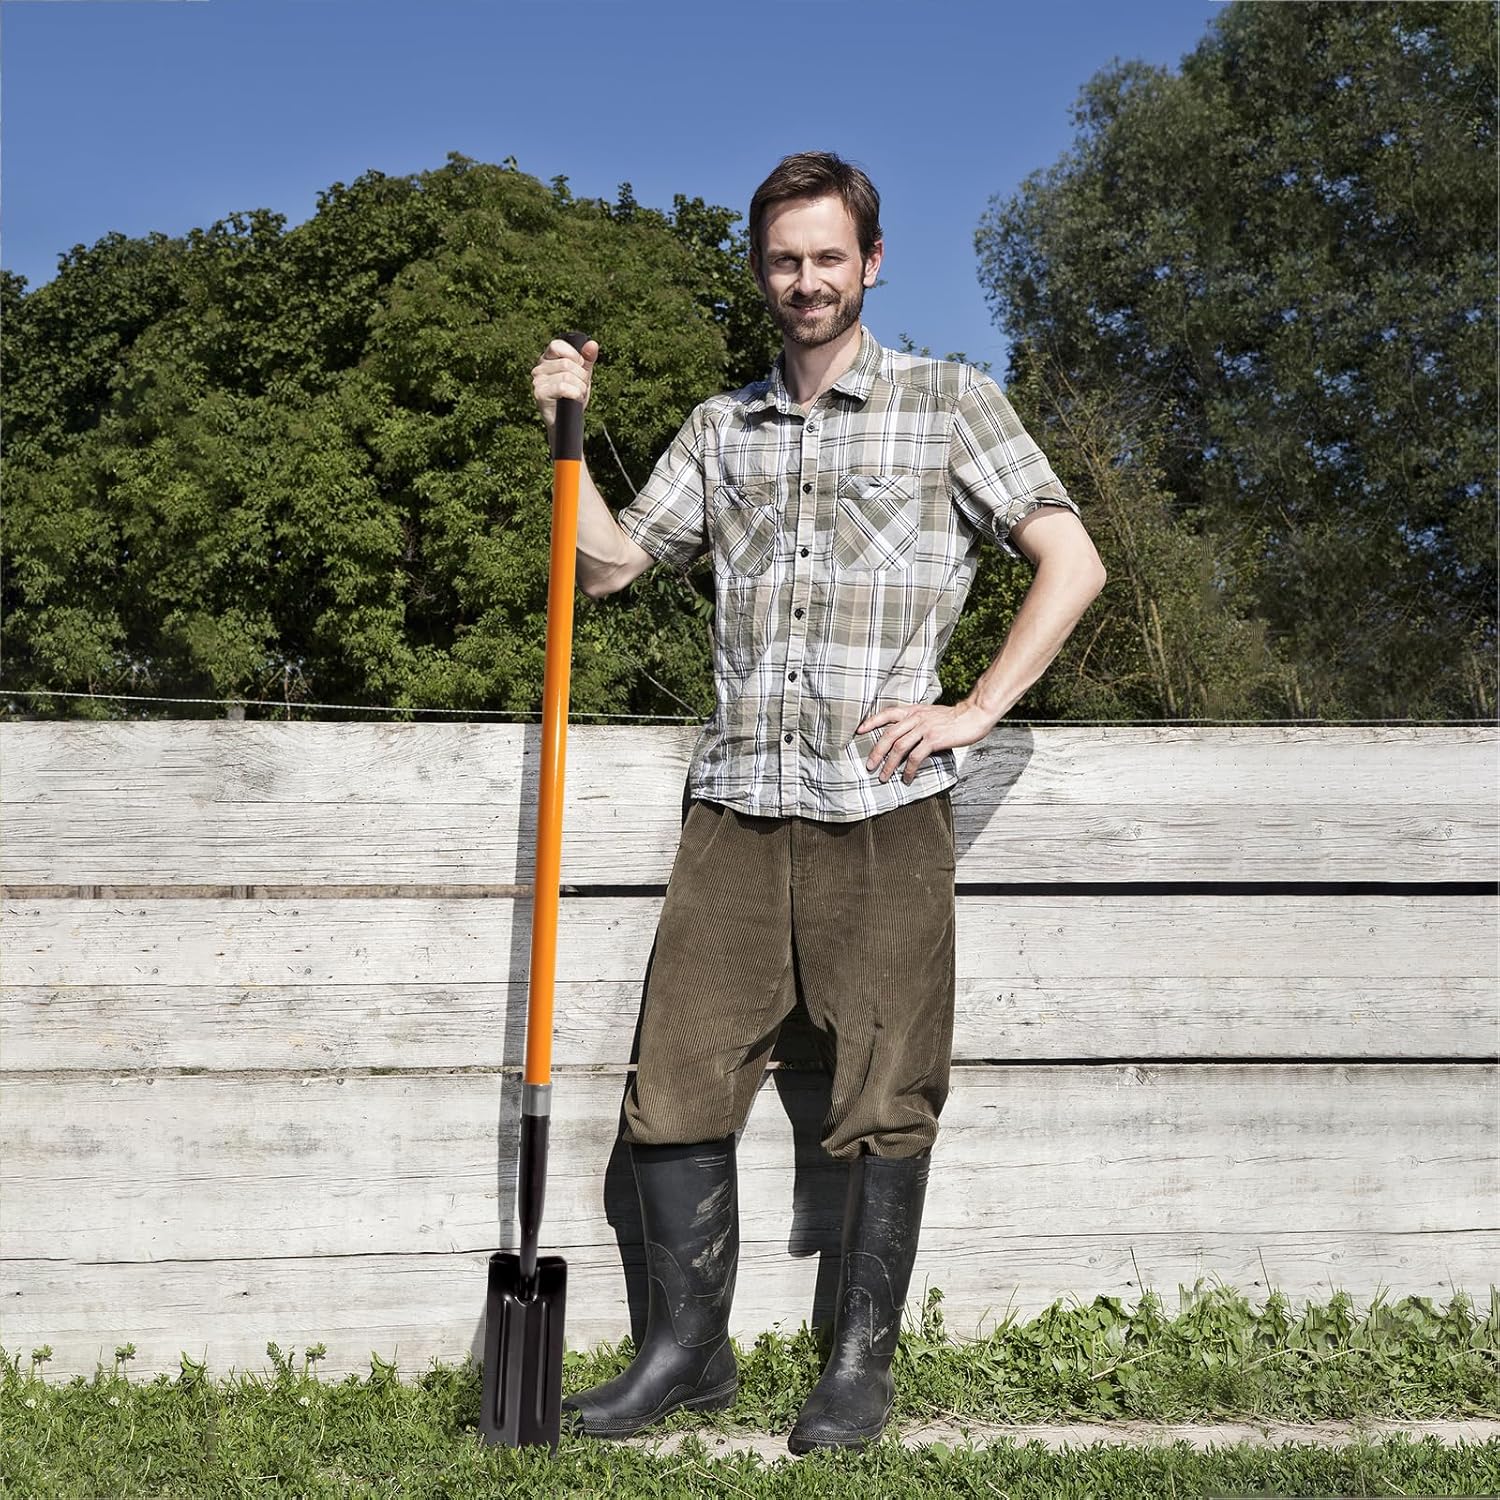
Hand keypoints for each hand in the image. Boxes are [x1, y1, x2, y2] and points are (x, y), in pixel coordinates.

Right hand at [531, 337, 598, 430]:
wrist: (568, 421)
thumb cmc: (573, 395)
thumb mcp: (582, 375)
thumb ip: (587, 359)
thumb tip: (592, 343)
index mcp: (547, 359)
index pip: (557, 345)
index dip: (573, 354)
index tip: (581, 366)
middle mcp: (539, 368)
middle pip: (567, 363)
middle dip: (581, 376)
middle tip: (581, 386)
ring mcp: (537, 381)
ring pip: (567, 376)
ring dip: (580, 387)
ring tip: (578, 394)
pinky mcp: (539, 394)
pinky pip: (563, 388)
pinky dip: (575, 394)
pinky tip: (575, 399)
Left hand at [859, 698, 999, 783]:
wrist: (975, 715)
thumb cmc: (955, 718)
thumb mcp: (931, 714)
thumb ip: (918, 721)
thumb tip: (906, 735)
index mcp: (914, 710)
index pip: (887, 713)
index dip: (871, 721)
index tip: (858, 731)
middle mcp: (916, 718)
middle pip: (888, 735)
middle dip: (876, 752)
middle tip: (869, 766)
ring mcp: (924, 728)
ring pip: (899, 747)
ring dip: (889, 764)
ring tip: (884, 777)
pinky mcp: (934, 739)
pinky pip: (915, 757)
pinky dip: (909, 770)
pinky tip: (907, 778)